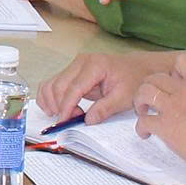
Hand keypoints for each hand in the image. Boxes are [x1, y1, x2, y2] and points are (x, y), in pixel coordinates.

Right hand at [35, 48, 173, 122]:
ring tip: (67, 115)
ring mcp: (73, 65)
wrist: (136, 67)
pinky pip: (52, 83)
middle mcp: (80, 62)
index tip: (63, 122)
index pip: (74, 88)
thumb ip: (105, 109)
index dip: (66, 107)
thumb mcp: (124, 97)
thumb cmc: (133, 80)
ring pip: (51, 84)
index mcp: (94, 65)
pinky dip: (49, 97)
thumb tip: (87, 120)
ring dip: (52, 102)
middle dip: (60, 106)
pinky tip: (55, 109)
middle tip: (72, 120)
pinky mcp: (70, 71)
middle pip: (58, 86)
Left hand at [126, 53, 185, 166]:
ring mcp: (173, 108)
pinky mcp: (166, 127)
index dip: (173, 71)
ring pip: (144, 92)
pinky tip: (146, 133)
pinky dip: (141, 127)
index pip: (182, 61)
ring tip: (143, 111)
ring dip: (140, 101)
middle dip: (150, 86)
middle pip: (155, 77)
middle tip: (151, 99)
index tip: (173, 82)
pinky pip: (144, 121)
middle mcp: (184, 91)